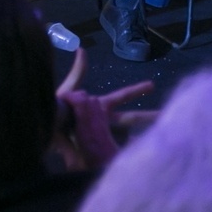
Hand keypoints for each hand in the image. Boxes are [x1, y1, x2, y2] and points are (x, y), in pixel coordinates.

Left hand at [53, 48, 154, 167]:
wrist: (45, 131)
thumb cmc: (56, 111)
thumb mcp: (67, 91)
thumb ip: (77, 73)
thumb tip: (81, 49)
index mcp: (99, 107)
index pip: (121, 96)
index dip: (136, 90)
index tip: (152, 85)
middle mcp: (103, 121)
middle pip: (129, 119)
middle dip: (148, 118)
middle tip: (167, 118)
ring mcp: (100, 136)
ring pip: (122, 138)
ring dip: (134, 142)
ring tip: (152, 148)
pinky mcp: (94, 150)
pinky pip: (108, 154)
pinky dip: (117, 158)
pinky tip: (127, 162)